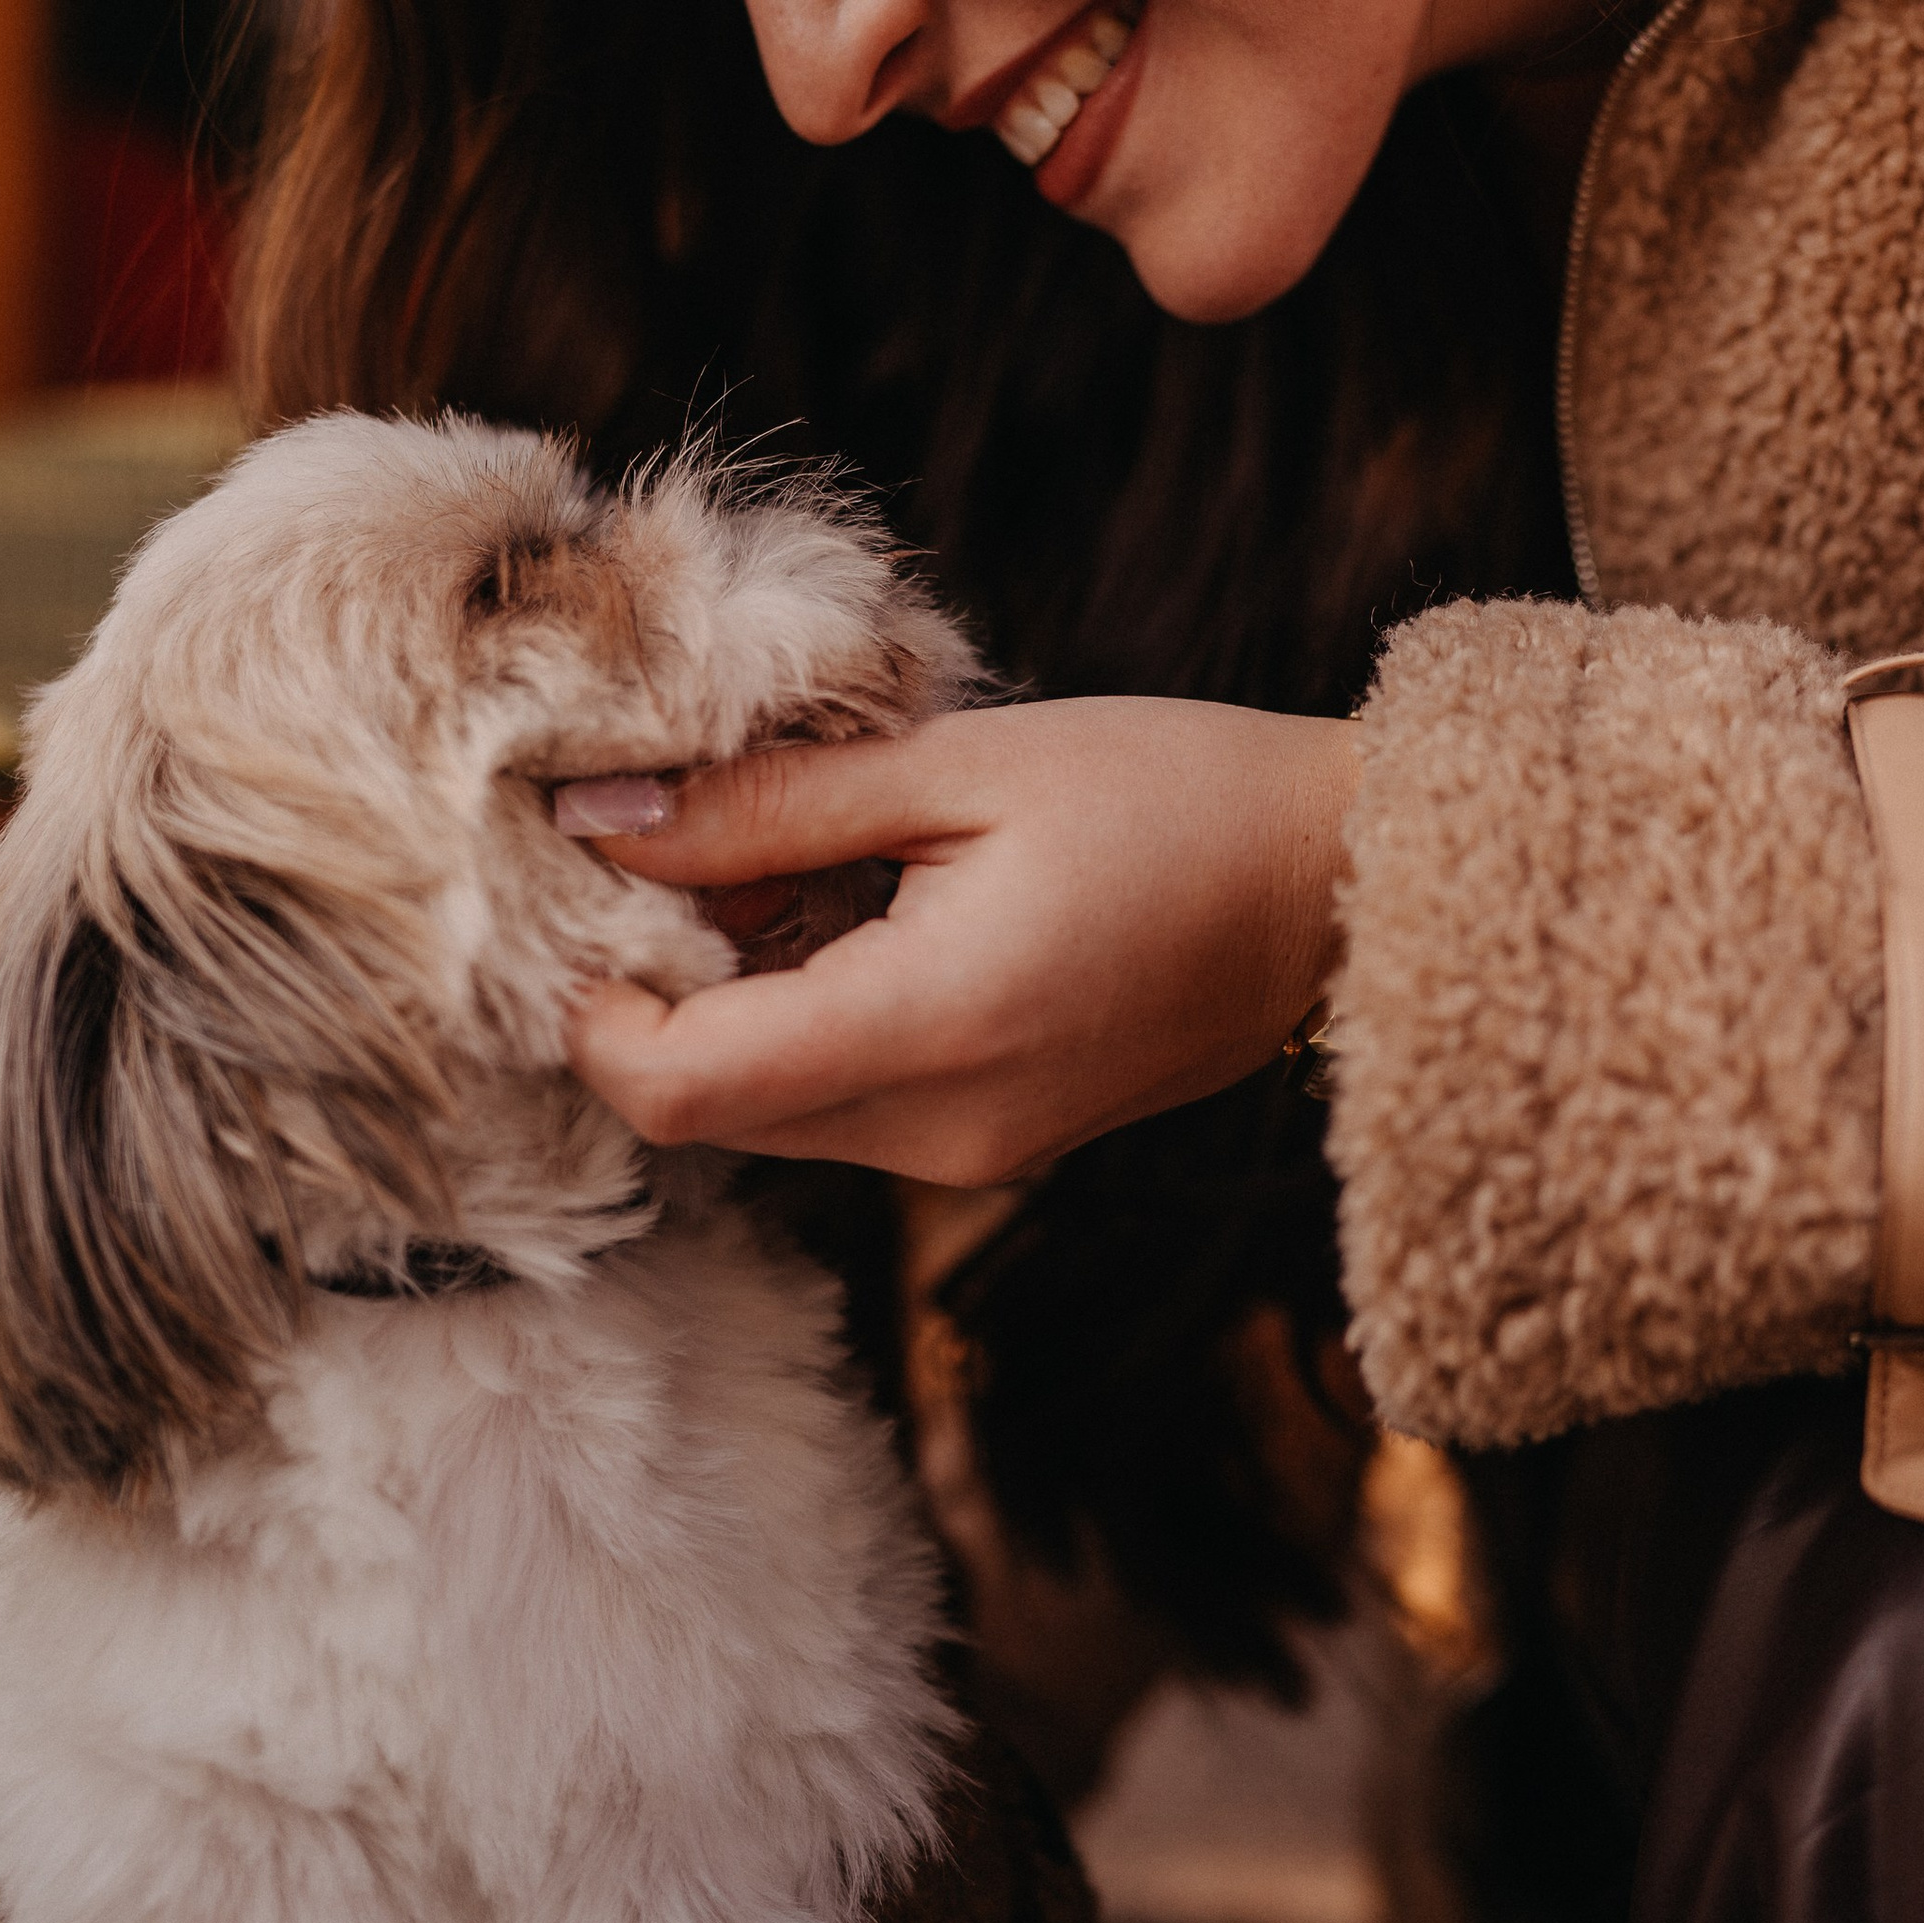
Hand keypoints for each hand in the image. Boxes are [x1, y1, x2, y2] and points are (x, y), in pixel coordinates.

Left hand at [562, 697, 1357, 1184]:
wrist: (1345, 882)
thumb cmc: (1174, 791)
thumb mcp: (960, 766)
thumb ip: (769, 804)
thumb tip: (599, 817)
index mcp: (931, 1029)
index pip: (675, 1087)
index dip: (586, 1003)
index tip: (577, 884)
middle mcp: (939, 1133)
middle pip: (703, 1109)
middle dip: (649, 988)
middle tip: (666, 839)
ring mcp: (972, 1156)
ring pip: (766, 1110)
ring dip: (728, 998)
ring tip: (778, 853)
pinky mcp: (996, 1144)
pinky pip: (842, 1104)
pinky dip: (802, 1017)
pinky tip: (849, 904)